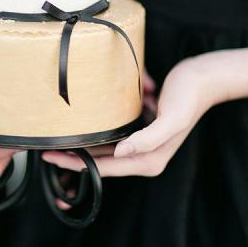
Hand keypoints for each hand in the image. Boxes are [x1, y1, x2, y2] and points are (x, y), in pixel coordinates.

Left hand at [42, 58, 213, 177]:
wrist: (202, 78)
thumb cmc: (188, 96)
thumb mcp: (172, 118)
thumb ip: (149, 139)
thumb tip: (121, 153)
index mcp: (150, 160)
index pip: (105, 168)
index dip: (76, 165)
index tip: (52, 158)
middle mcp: (144, 155)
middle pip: (101, 162)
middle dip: (74, 158)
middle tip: (45, 150)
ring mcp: (142, 142)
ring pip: (104, 149)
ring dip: (83, 145)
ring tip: (57, 138)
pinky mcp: (140, 128)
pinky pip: (112, 134)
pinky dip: (97, 131)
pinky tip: (81, 124)